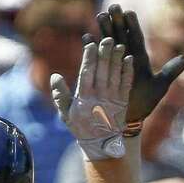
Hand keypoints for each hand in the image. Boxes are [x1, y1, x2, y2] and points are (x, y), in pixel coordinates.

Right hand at [51, 37, 132, 159]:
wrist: (101, 144)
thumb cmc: (81, 127)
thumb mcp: (66, 113)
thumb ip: (60, 95)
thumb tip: (54, 76)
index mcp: (84, 97)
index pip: (87, 72)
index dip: (89, 57)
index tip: (91, 44)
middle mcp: (99, 95)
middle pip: (102, 69)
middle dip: (105, 53)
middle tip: (107, 38)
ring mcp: (113, 98)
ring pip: (115, 74)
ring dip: (117, 58)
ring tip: (119, 45)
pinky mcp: (123, 101)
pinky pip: (126, 83)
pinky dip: (128, 71)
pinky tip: (129, 59)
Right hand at [93, 5, 183, 124]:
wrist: (130, 117)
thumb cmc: (145, 102)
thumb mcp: (159, 87)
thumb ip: (170, 72)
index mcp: (139, 59)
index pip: (137, 38)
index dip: (133, 26)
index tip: (130, 12)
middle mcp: (126, 57)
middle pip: (121, 35)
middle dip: (117, 21)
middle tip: (114, 6)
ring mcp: (113, 62)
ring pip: (108, 42)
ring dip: (104, 29)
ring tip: (100, 15)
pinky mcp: (102, 70)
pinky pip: (95, 56)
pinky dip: (91, 47)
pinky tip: (86, 37)